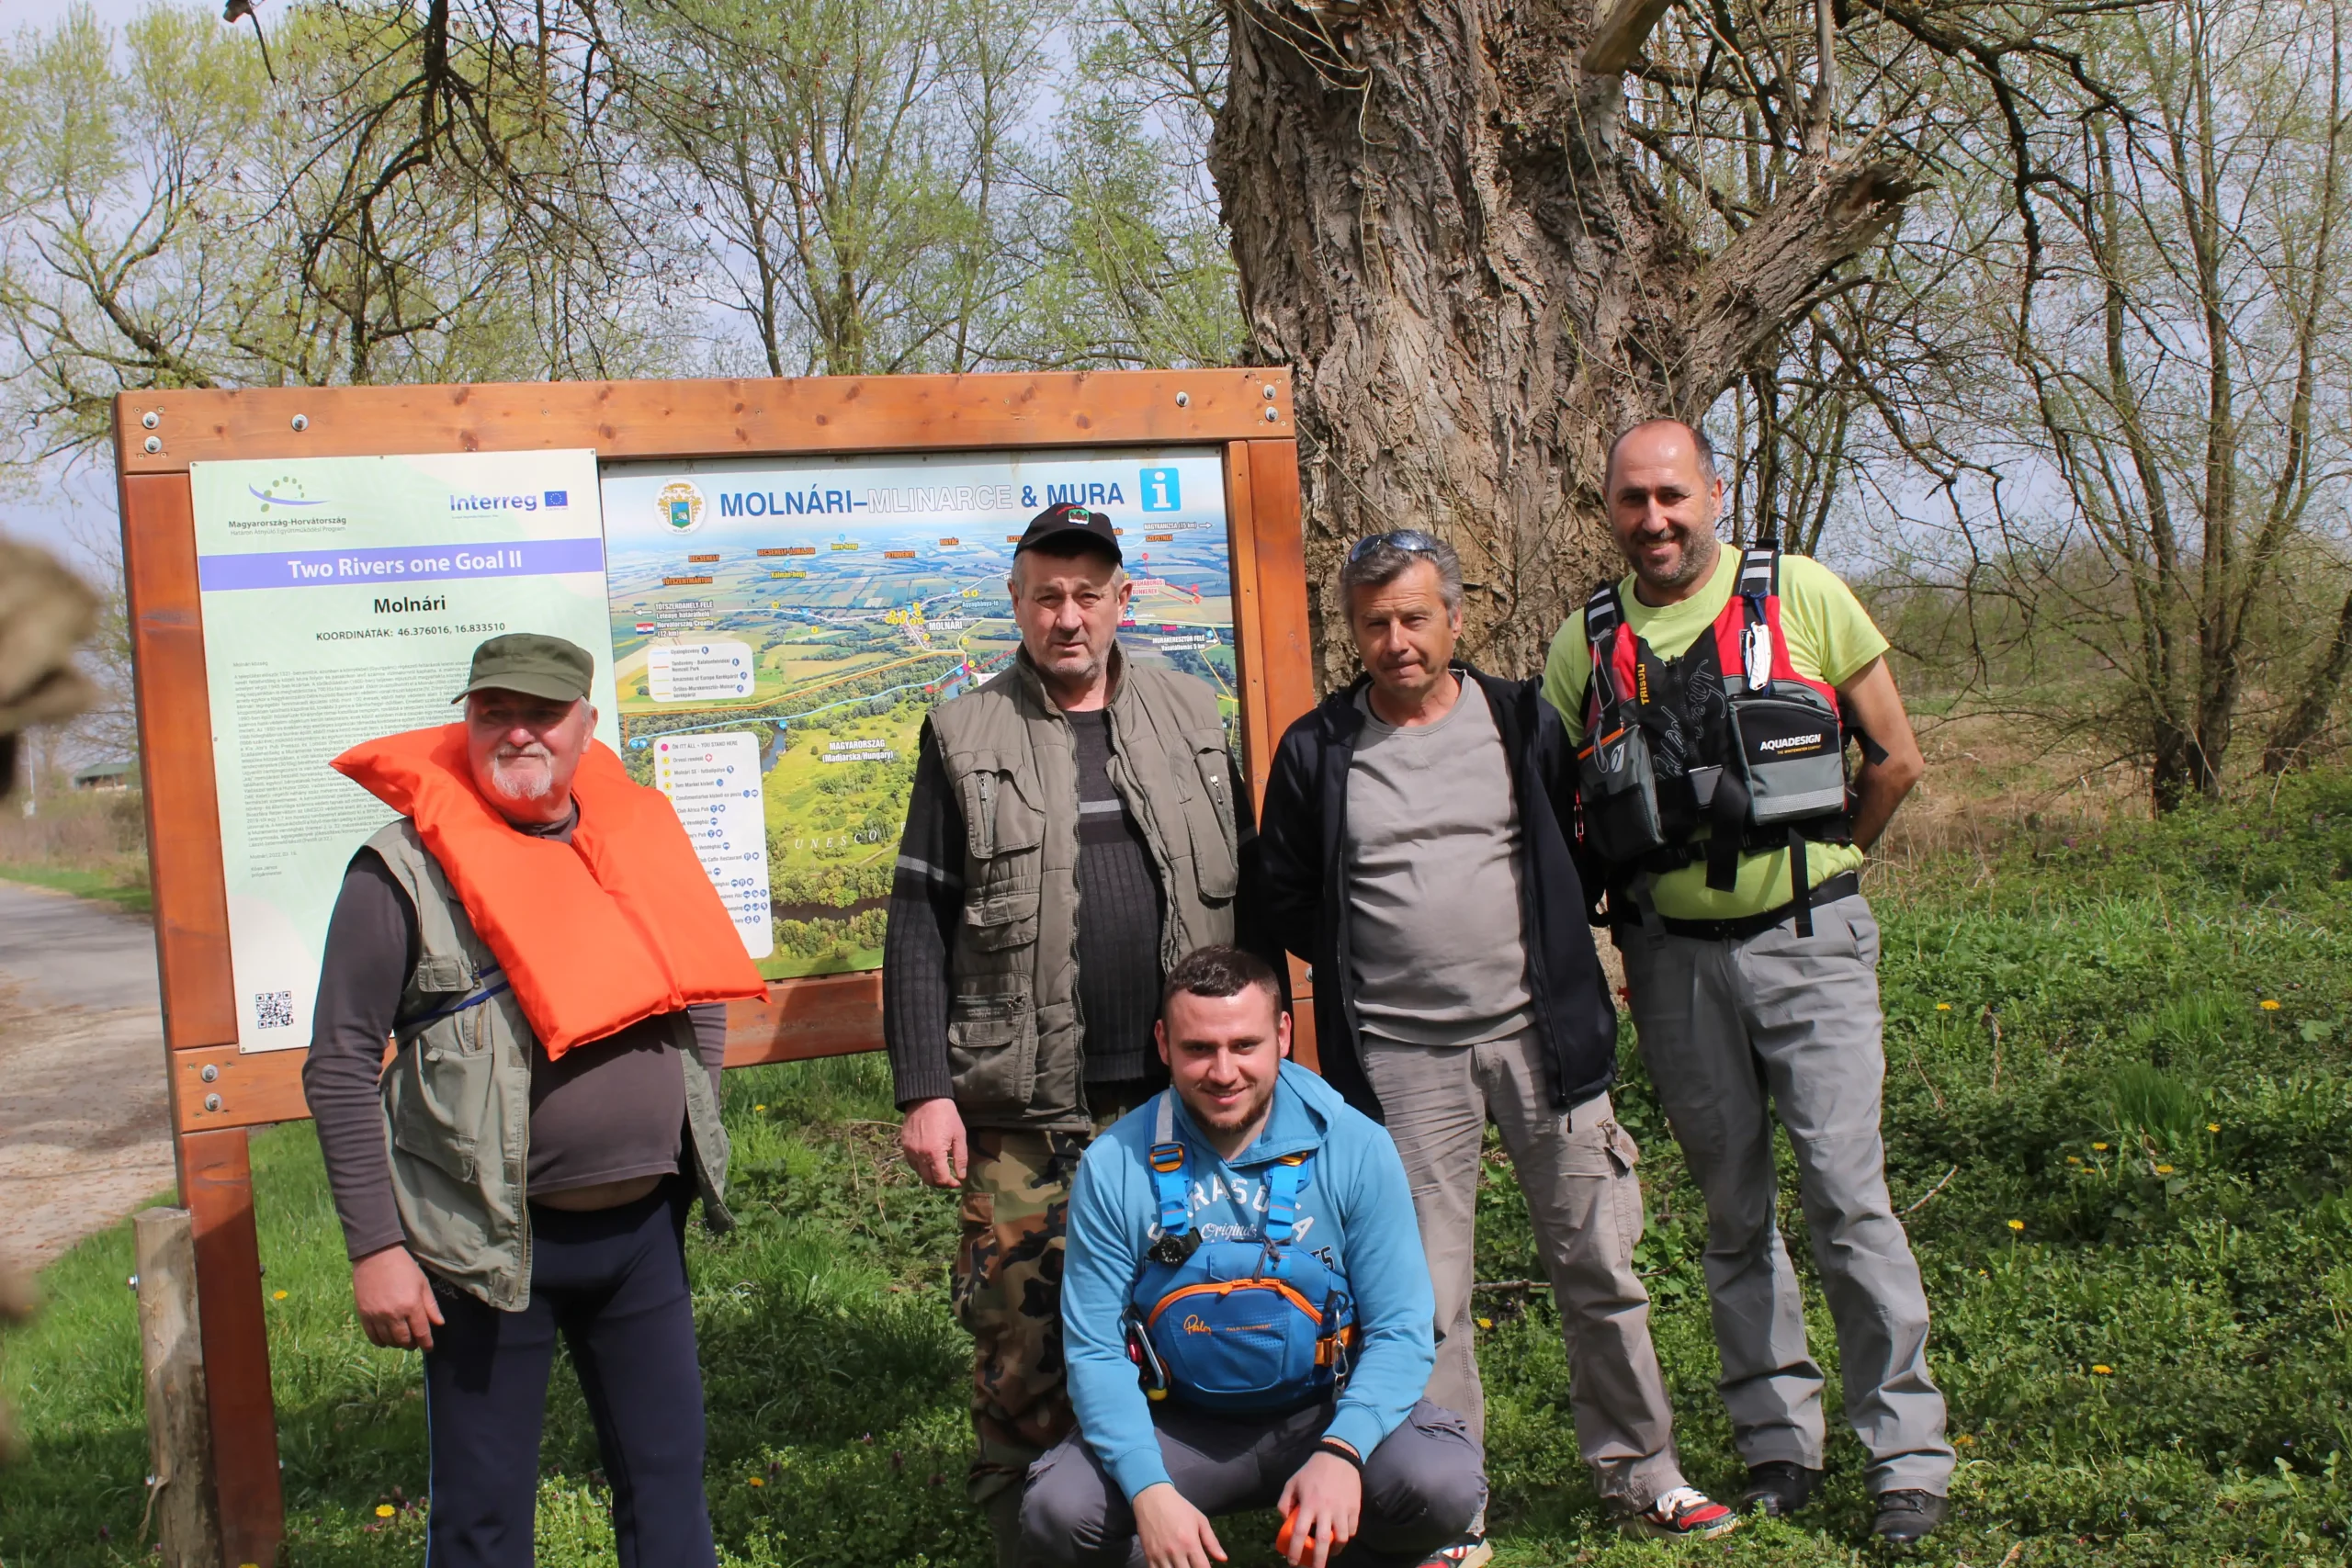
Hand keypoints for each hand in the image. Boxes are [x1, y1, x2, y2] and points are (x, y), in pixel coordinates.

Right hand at [351, 1245, 442, 1351]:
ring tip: (402, 1340)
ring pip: (388, 1341)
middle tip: (415, 1342)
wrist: (376, 1256)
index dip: (426, 1343)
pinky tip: (386, 1339)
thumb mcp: (422, 1283)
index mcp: (411, 1305)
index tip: (429, 1348)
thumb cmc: (404, 1267)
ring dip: (397, 1343)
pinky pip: (372, 1336)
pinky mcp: (364, 1315)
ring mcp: (377, 1316)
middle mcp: (394, 1314)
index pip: (421, 1332)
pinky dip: (381, 1341)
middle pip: (404, 1340)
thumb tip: (439, 1324)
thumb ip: (431, 1306)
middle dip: (412, 1344)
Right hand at [901, 1096, 968, 1187]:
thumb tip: (961, 1176)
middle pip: (929, 1180)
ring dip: (930, 1176)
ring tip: (940, 1170)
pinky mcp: (904, 1146)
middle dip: (941, 1183)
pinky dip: (921, 1167)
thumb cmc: (947, 1115)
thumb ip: (961, 1158)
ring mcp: (910, 1151)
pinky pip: (912, 1164)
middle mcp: (919, 1155)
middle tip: (950, 1179)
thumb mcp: (959, 1135)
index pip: (941, 1179)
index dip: (951, 1184)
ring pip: (919, 1173)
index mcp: (934, 1153)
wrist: (926, 1098)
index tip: (958, 1182)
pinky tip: (929, 1162)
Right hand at [1133, 1482, 1225, 1567]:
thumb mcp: (1200, 1520)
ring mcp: (1160, 1555)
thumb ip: (1212, 1542)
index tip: (1206, 1567)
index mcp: (1190, 1543)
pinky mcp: (1148, 1555)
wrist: (1152, 1498)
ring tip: (1183, 1565)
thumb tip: (1223, 1560)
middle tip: (1194, 1565)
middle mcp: (1175, 1552)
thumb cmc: (1179, 1507)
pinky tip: (1170, 1567)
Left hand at [1276, 1450, 1361, 1567]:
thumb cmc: (1312, 1471)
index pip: (1300, 1533)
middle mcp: (1326, 1509)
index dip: (1295, 1550)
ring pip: (1341, 1539)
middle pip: (1323, 1542)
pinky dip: (1346, 1537)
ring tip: (1329, 1552)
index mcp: (1309, 1504)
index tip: (1292, 1561)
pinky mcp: (1355, 1508)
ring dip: (1334, 1550)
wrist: (1339, 1456)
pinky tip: (1340, 1536)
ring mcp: (1342, 1510)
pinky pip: (1352, 1530)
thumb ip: (1285, 1503)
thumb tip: (1287, 1522)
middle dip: (1319, 1560)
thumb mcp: (1292, 1483)